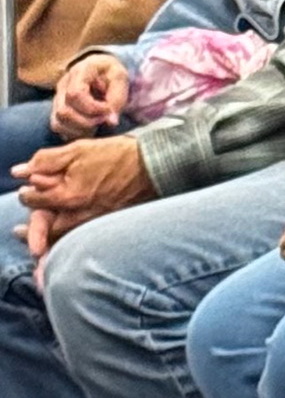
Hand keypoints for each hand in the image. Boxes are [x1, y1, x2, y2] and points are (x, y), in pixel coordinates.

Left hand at [14, 134, 149, 246]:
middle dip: (32, 232)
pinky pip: (83, 241)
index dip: (27, 195)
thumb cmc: (116, 155)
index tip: (27, 190)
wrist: (153, 166)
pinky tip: (69, 242)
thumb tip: (19, 172)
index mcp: (68, 196)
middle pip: (47, 230)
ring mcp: (94, 223)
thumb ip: (46, 161)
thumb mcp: (78, 150)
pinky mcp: (108, 227)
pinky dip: (71, 244)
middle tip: (19, 232)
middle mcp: (79, 215)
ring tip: (37, 248)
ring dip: (49, 243)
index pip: (34, 202)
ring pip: (65, 240)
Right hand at [51, 52, 129, 139]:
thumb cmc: (112, 76)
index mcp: (80, 71)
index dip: (92, 108)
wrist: (104, 74)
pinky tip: (88, 128)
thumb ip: (117, 100)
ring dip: (79, 129)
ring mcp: (57, 96)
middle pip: (64, 111)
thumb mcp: (120, 81)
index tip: (108, 111)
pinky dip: (73, 133)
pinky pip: (58, 126)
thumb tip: (111, 122)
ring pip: (58, 121)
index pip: (75, 94)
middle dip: (86, 122)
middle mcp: (63, 83)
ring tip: (97, 125)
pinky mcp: (57, 108)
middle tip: (103, 120)